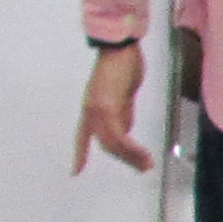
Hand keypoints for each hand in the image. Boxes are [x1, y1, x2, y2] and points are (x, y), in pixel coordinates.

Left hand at [73, 44, 152, 172]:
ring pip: (112, 143)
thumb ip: (122, 112)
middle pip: (104, 144)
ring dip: (131, 156)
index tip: (75, 172)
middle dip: (124, 158)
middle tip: (141, 167)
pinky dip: (132, 148)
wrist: (120, 49)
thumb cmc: (122, 65)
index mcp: (90, 108)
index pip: (82, 137)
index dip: (80, 155)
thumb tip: (125, 131)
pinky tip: (143, 153)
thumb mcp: (122, 93)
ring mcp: (98, 110)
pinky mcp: (108, 108)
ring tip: (147, 164)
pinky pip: (119, 135)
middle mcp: (90, 112)